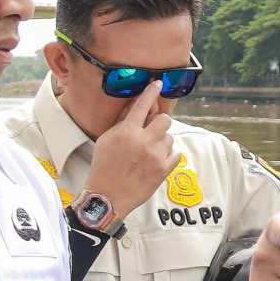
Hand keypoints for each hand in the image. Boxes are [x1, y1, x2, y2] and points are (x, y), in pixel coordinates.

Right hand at [82, 83, 175, 220]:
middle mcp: (144, 142)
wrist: (108, 196)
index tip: (157, 84)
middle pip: (165, 119)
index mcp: (128, 132)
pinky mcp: (164, 170)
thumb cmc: (103, 166)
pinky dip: (168, 155)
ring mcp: (156, 157)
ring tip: (148, 151)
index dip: (151, 92)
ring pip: (169, 138)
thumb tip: (134, 106)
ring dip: (161, 141)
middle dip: (159, 122)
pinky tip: (156, 160)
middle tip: (151, 129)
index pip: (143, 105)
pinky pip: (175, 154)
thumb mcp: (106, 140)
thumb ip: (122, 122)